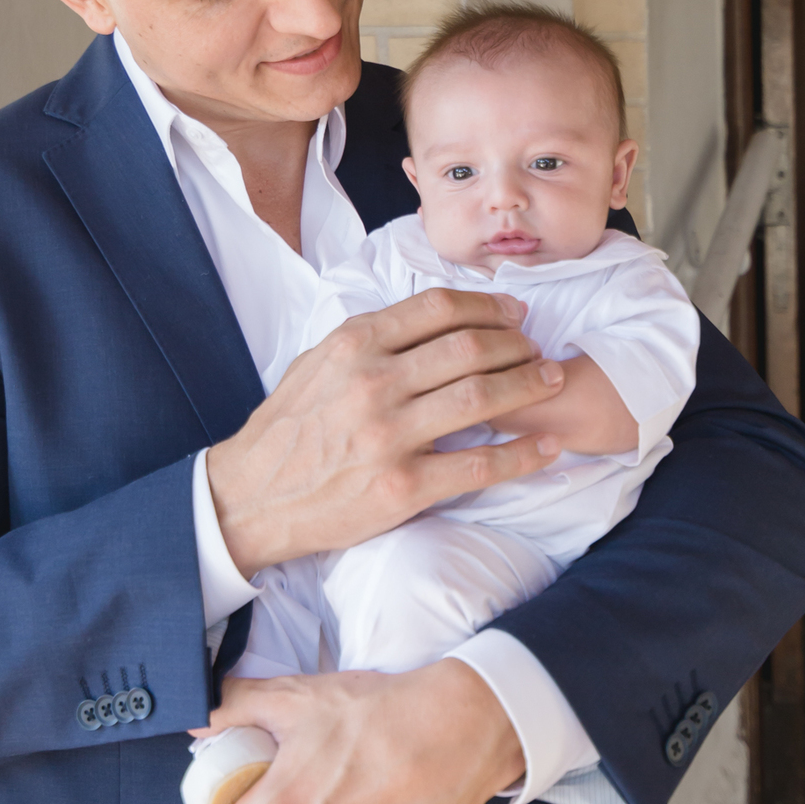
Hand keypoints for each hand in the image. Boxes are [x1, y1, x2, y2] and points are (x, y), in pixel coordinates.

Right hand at [207, 289, 563, 576]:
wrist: (251, 497)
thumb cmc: (288, 430)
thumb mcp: (316, 364)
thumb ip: (369, 340)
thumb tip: (426, 319)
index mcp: (353, 345)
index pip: (437, 308)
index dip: (487, 305)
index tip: (514, 312)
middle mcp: (373, 383)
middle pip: (470, 347)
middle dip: (517, 343)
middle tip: (538, 348)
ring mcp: (389, 435)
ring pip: (482, 397)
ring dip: (530, 386)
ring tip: (553, 382)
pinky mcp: (402, 486)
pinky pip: (480, 466)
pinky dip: (523, 454)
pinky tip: (547, 447)